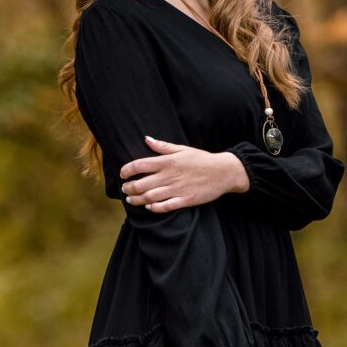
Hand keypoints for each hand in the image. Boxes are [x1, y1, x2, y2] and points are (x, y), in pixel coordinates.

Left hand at [119, 136, 248, 211]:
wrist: (224, 172)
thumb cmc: (202, 159)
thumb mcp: (182, 149)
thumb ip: (163, 146)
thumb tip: (146, 138)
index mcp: (167, 161)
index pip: (139, 165)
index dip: (126, 170)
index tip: (122, 174)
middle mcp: (169, 176)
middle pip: (140, 184)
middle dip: (128, 188)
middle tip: (125, 189)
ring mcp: (177, 189)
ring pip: (149, 197)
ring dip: (137, 200)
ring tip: (131, 199)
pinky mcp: (185, 200)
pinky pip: (165, 207)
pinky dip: (154, 208)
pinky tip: (149, 207)